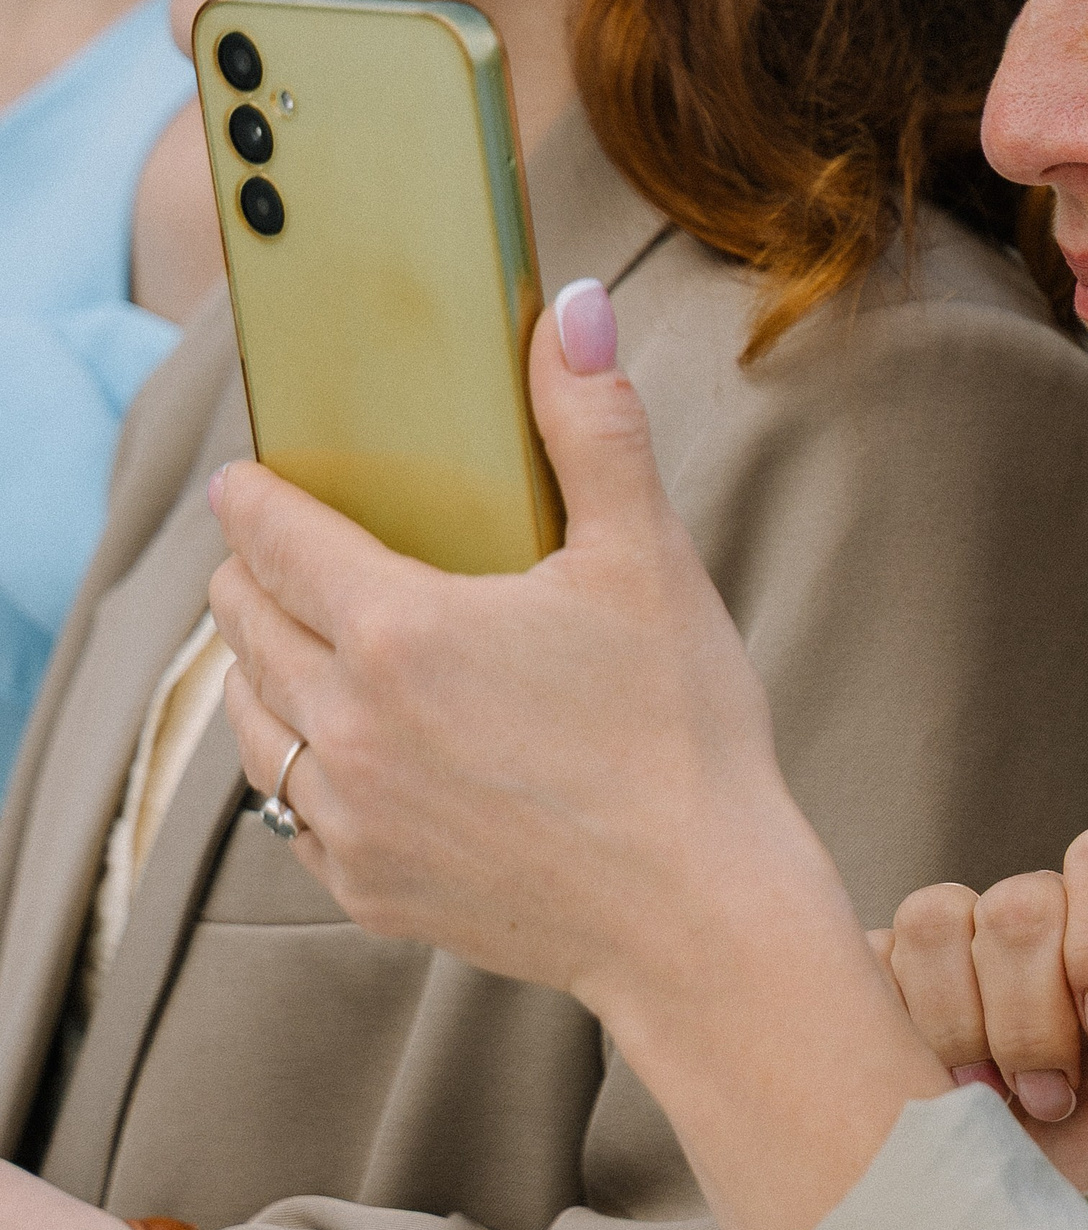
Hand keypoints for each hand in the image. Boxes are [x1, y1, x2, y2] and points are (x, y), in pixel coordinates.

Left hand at [210, 291, 806, 1013]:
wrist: (700, 919)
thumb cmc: (683, 736)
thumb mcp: (649, 562)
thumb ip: (594, 428)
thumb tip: (570, 310)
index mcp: (401, 632)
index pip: (274, 538)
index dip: (254, 497)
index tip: (251, 478)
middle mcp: (349, 727)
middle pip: (244, 623)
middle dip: (254, 574)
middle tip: (285, 550)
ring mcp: (349, 818)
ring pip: (250, 720)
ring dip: (263, 671)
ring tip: (303, 644)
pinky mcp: (366, 888)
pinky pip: (290, 810)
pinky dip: (302, 766)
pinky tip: (348, 750)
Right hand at [873, 827, 1087, 1192]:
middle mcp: (1048, 928)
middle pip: (1020, 903)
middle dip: (1035, 1019)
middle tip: (1054, 1101)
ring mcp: (960, 955)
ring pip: (938, 918)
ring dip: (964, 1025)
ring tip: (993, 1105)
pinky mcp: (884, 992)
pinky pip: (865, 960)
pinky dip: (894, 1026)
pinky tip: (930, 1090)